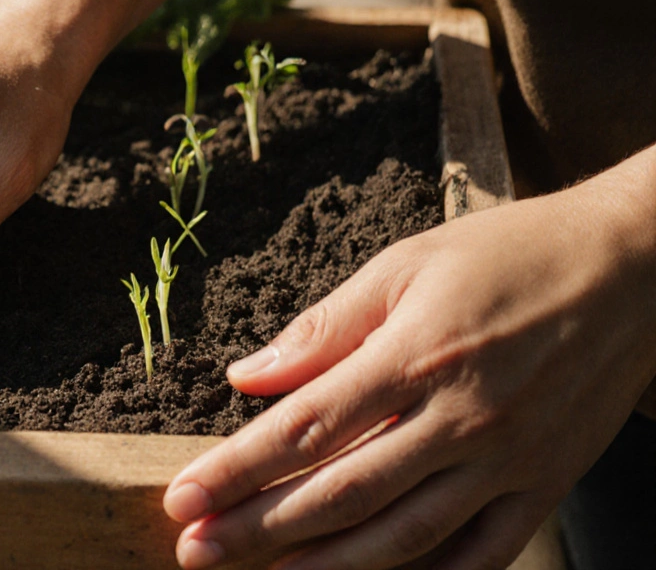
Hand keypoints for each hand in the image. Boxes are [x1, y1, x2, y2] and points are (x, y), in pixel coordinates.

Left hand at [163, 158, 655, 569]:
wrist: (634, 267)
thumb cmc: (507, 255)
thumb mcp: (406, 264)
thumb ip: (325, 327)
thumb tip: (248, 375)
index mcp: (417, 355)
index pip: (305, 428)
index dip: (236, 469)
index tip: (183, 497)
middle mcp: (462, 417)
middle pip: (342, 492)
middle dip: (258, 528)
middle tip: (195, 551)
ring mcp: (509, 458)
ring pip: (404, 534)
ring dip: (326, 566)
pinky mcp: (547, 483)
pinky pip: (484, 552)